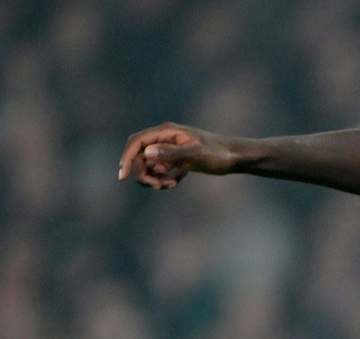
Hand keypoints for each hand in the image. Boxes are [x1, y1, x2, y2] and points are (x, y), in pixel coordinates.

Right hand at [118, 123, 241, 188]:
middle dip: (143, 173)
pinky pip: (161, 171)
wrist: (236, 157)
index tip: (123, 176)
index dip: (127, 158)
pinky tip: (176, 182)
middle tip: (158, 186)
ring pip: (150, 165)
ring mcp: (170, 150)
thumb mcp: (196, 154)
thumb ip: (172, 153)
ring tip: (171, 184)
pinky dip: (164, 179)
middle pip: (140, 156)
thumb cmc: (219, 153)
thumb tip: (146, 153)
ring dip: (154, 178)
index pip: (137, 142)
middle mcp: (165, 139)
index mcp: (167, 132)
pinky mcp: (177, 160)